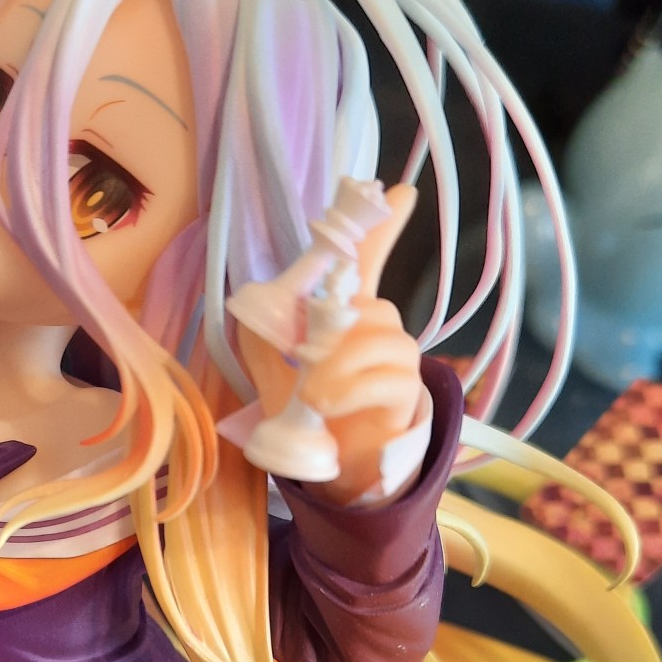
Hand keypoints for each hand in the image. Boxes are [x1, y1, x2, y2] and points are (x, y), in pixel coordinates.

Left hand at [233, 184, 424, 506]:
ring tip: (310, 394)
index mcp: (347, 318)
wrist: (330, 468)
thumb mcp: (271, 368)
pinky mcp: (406, 398)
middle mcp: (380, 333)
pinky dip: (352, 388)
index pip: (368, 263)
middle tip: (302, 358)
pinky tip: (326, 402)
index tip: (398, 194)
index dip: (381, 228)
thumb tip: (256, 299)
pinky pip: (390, 379)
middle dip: (336, 329)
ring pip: (385, 338)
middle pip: (374, 305)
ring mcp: (399, 364)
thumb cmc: (302, 411)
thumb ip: (266, 332)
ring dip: (340, 363)